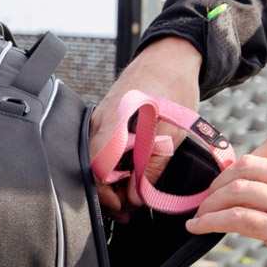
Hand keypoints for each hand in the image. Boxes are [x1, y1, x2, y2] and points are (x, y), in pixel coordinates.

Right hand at [90, 37, 201, 221]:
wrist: (172, 55)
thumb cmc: (173, 85)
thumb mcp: (172, 130)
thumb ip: (153, 165)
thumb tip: (138, 196)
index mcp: (112, 125)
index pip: (96, 170)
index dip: (106, 194)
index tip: (122, 208)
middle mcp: (99, 123)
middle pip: (93, 169)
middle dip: (108, 195)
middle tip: (129, 211)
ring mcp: (101, 121)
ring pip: (97, 161)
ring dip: (111, 183)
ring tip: (130, 197)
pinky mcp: (107, 120)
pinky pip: (103, 150)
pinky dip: (113, 167)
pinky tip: (128, 175)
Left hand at [186, 136, 266, 265]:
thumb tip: (234, 183)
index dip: (243, 162)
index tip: (227, 180)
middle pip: (249, 165)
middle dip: (219, 182)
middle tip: (207, 200)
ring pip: (239, 190)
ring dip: (211, 203)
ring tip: (201, 215)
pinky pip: (237, 217)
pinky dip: (210, 221)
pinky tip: (197, 227)